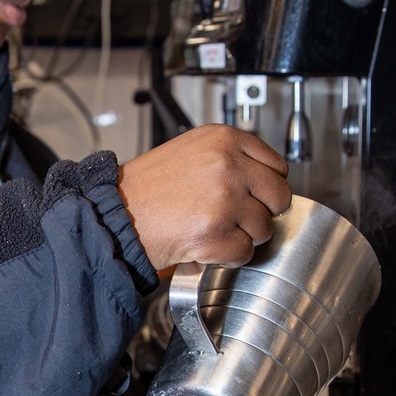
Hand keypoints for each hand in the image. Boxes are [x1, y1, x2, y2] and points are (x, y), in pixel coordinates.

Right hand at [117, 125, 290, 270]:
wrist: (116, 214)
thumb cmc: (147, 187)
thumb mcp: (191, 149)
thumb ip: (229, 156)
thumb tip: (264, 177)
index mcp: (224, 139)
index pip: (278, 165)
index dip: (267, 185)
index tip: (255, 194)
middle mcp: (227, 165)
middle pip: (280, 197)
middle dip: (263, 211)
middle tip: (237, 216)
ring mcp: (223, 200)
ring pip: (265, 228)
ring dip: (244, 235)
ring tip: (214, 228)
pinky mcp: (214, 233)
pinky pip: (244, 253)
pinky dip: (228, 256)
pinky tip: (207, 244)